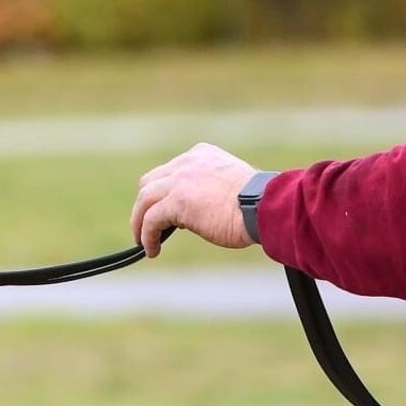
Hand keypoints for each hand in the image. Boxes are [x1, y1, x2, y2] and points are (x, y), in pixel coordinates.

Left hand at [130, 143, 257, 256]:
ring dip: (139, 222)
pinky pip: (151, 219)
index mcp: (201, 155)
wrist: (266, 207)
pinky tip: (151, 249)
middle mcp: (186, 163)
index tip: (161, 209)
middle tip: (145, 225)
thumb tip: (195, 211)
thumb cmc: (259, 203)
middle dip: (145, 204)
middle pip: (150, 182)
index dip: (162, 191)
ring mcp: (179, 180)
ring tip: (142, 241)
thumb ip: (210, 188)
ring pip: (144, 200)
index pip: (170, 171)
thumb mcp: (230, 185)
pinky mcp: (176, 202)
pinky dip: (146, 235)